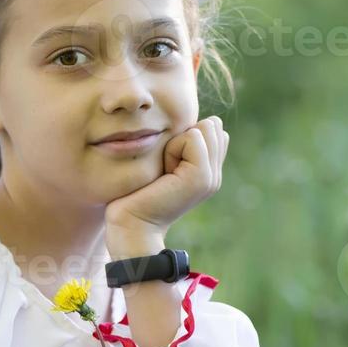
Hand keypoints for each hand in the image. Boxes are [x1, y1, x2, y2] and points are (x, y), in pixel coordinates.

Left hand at [104, 116, 228, 244]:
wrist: (132, 224)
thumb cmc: (137, 193)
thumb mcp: (163, 161)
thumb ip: (181, 144)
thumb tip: (197, 123)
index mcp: (208, 171)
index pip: (212, 129)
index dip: (184, 137)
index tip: (167, 164)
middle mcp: (215, 174)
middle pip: (211, 126)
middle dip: (182, 137)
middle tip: (165, 167)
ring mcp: (212, 177)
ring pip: (204, 129)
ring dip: (176, 143)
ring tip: (165, 171)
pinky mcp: (202, 176)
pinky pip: (193, 137)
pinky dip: (173, 149)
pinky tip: (165, 173)